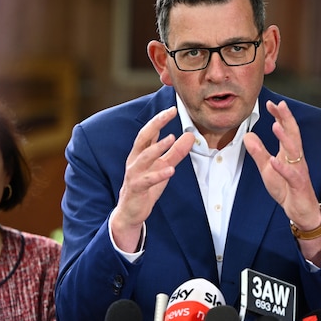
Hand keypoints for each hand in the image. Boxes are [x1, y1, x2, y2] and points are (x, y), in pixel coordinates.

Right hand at [111, 106, 193, 251]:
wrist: (130, 211)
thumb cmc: (146, 186)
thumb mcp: (163, 167)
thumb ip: (176, 153)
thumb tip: (190, 136)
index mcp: (140, 153)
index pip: (149, 131)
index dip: (159, 119)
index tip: (172, 108)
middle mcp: (135, 160)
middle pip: (143, 137)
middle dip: (156, 123)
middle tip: (169, 113)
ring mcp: (134, 174)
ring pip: (144, 157)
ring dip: (157, 147)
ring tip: (171, 138)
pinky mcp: (136, 188)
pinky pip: (147, 180)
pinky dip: (158, 175)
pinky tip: (171, 171)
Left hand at [244, 100, 320, 228]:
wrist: (301, 211)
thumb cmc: (287, 188)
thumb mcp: (268, 169)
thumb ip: (258, 152)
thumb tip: (247, 136)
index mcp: (290, 153)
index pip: (286, 130)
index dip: (280, 116)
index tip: (271, 103)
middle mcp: (297, 159)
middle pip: (293, 135)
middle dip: (286, 119)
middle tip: (279, 104)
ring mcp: (299, 171)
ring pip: (294, 152)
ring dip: (285, 139)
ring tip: (276, 126)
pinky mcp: (298, 185)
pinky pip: (291, 175)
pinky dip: (283, 168)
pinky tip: (274, 161)